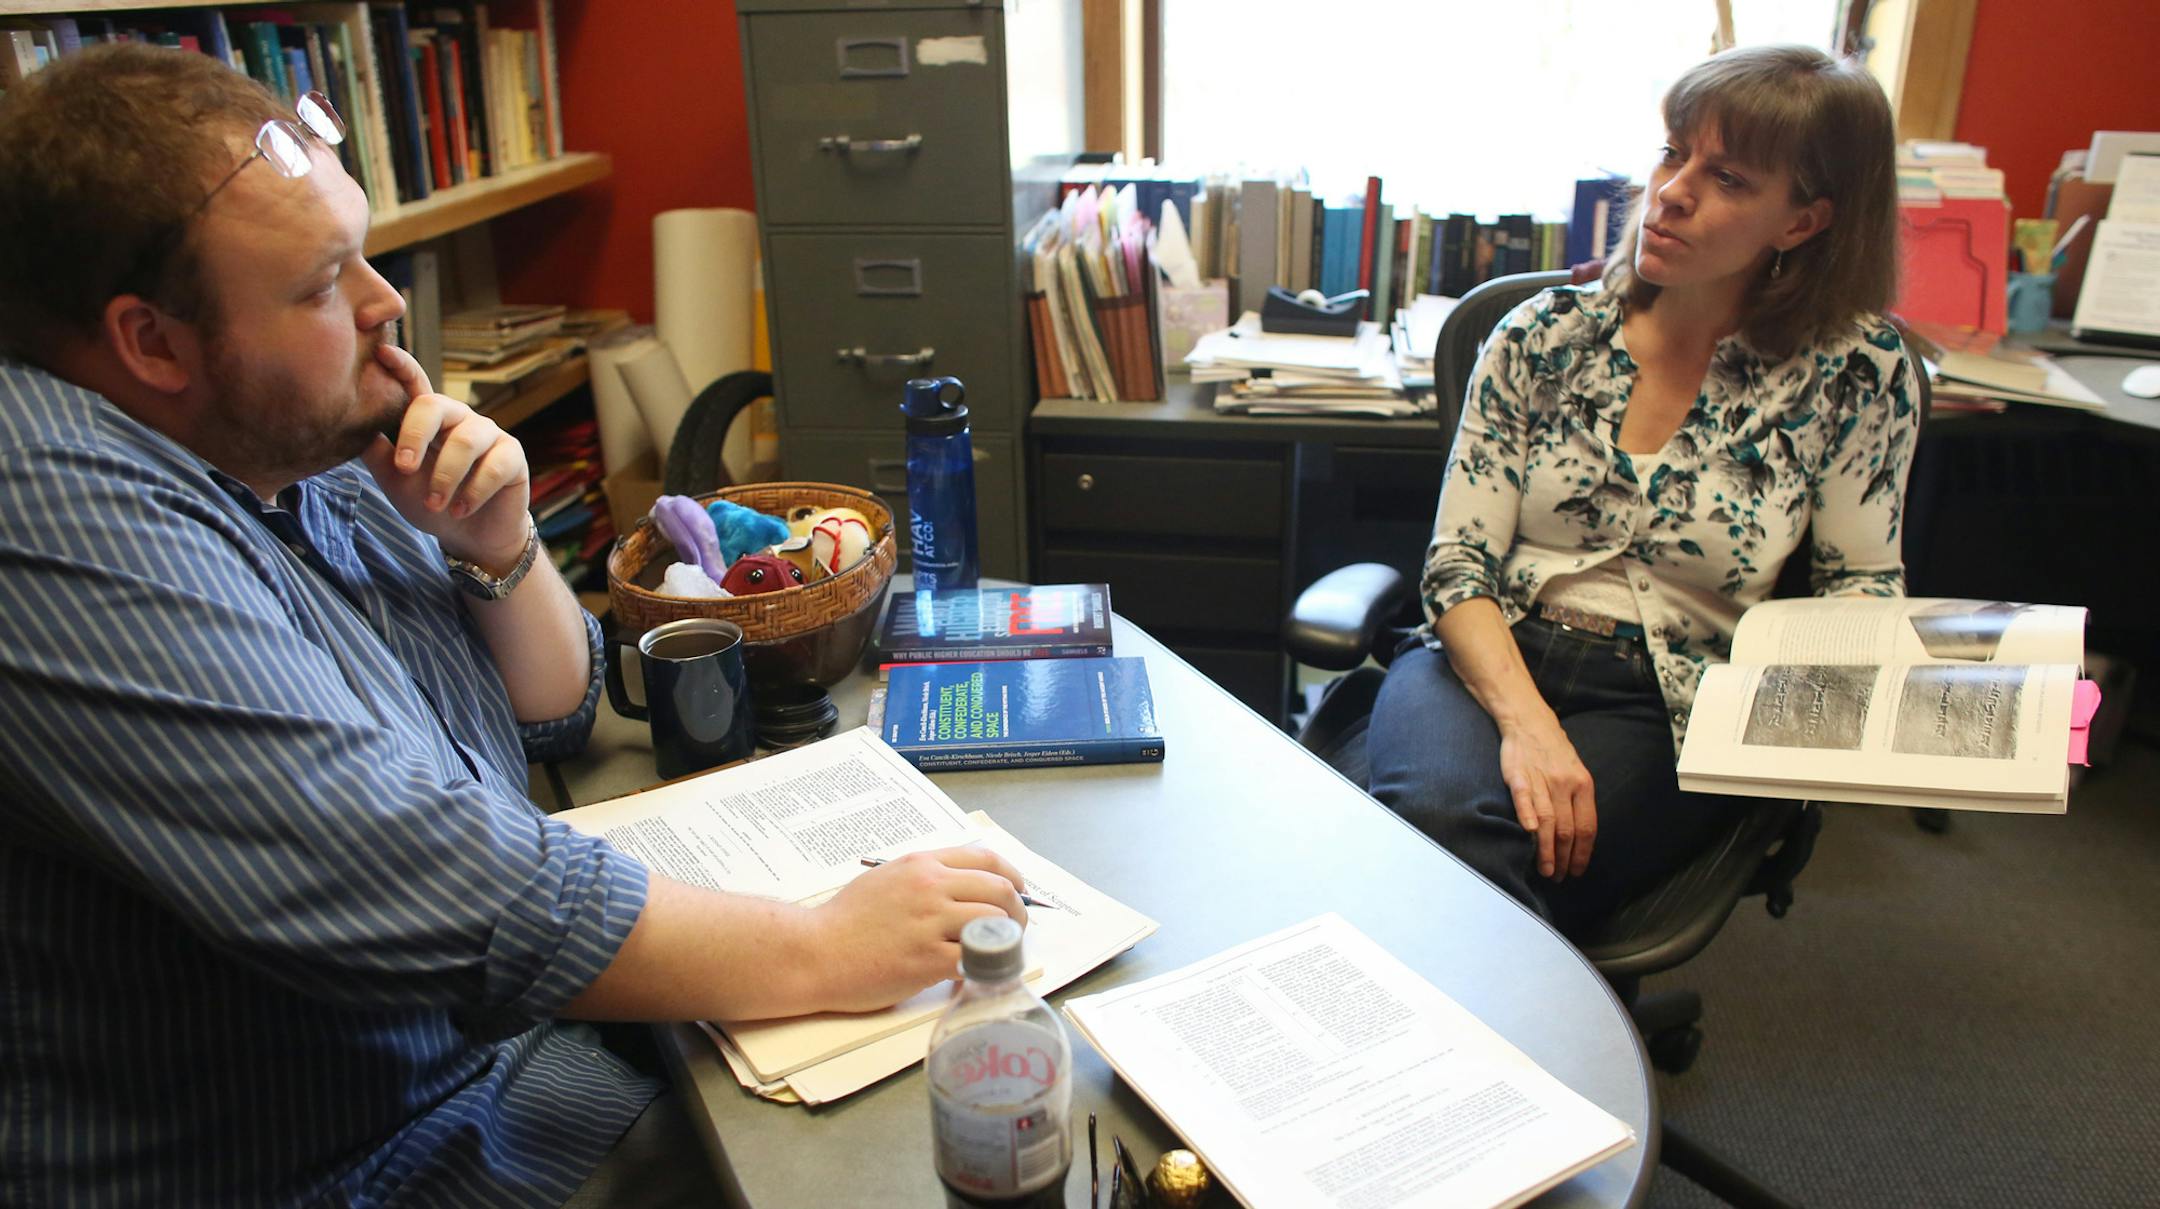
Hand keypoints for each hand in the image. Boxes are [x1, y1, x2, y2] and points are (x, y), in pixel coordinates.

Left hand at [359, 343, 531, 571]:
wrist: (471, 537)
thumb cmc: (432, 503)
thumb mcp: (396, 481)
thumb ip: (377, 453)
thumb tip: (348, 425)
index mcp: (429, 421)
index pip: (415, 385)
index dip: (401, 366)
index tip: (381, 353)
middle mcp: (459, 419)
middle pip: (436, 405)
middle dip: (415, 435)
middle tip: (404, 469)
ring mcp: (489, 435)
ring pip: (465, 441)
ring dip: (445, 477)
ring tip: (435, 504)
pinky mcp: (512, 456)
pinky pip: (493, 466)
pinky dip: (473, 492)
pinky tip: (460, 511)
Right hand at [803, 847, 1027, 1013]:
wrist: (815, 951)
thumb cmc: (845, 920)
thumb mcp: (887, 879)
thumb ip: (924, 877)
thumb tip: (962, 887)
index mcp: (922, 865)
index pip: (986, 859)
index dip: (1013, 876)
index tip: (1018, 892)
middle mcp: (930, 888)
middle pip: (999, 890)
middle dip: (1017, 911)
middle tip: (1014, 928)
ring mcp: (930, 924)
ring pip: (993, 924)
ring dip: (1005, 941)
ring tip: (997, 953)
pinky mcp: (927, 961)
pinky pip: (974, 961)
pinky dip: (982, 969)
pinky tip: (974, 974)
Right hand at [1498, 715, 1597, 880]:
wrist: (1529, 722)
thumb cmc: (1553, 751)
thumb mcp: (1576, 773)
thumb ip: (1577, 802)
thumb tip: (1578, 837)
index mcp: (1583, 785)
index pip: (1587, 827)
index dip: (1582, 853)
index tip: (1577, 870)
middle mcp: (1565, 784)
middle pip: (1567, 829)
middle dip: (1564, 858)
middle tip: (1558, 877)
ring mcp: (1542, 780)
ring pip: (1548, 821)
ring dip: (1546, 850)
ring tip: (1545, 869)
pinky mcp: (1519, 775)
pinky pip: (1525, 798)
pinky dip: (1527, 816)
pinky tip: (1529, 833)